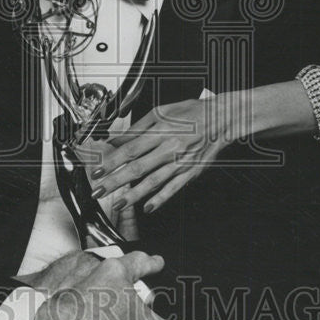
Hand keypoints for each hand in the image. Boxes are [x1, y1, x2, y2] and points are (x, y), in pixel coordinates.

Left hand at [92, 96, 239, 213]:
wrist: (221, 119)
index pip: (130, 149)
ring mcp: (180, 162)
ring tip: (119, 203)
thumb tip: (117, 138)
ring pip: (153, 181)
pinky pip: (173, 188)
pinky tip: (148, 207)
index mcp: (160, 131)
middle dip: (115, 181)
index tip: (97, 170)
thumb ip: (138, 126)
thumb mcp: (161, 111)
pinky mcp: (190, 172)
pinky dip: (160, 199)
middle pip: (137, 168)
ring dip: (134, 194)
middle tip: (99, 191)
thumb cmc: (192, 113)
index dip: (111, 161)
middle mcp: (169, 148)